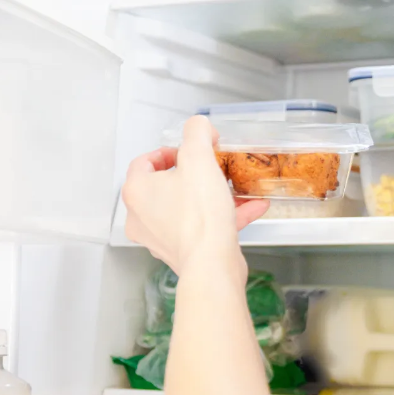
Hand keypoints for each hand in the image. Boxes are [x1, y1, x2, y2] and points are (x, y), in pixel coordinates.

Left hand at [122, 116, 268, 274]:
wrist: (212, 264)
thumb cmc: (200, 216)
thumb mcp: (200, 159)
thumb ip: (197, 133)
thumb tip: (199, 125)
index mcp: (136, 191)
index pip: (145, 161)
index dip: (171, 151)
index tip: (191, 151)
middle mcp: (141, 216)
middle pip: (166, 185)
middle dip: (195, 175)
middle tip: (212, 168)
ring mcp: (159, 237)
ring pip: (186, 207)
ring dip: (212, 196)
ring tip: (235, 189)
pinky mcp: (181, 252)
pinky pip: (201, 227)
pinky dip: (222, 217)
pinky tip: (250, 208)